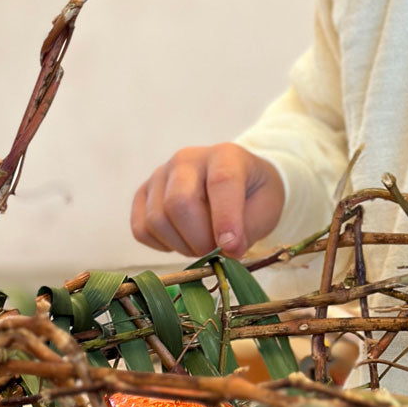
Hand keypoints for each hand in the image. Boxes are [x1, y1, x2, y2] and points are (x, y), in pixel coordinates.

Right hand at [130, 143, 284, 258]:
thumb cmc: (252, 194)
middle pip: (179, 202)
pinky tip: (182, 240)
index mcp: (224, 155)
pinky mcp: (143, 194)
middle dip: (199, 239)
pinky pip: (141, 229)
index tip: (232, 248)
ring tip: (202, 244)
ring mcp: (160, 174)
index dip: (225, 218)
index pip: (221, 182)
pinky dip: (161, 245)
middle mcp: (187, 159)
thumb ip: (250, 227)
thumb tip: (226, 249)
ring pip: (157, 219)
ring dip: (182, 245)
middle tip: (216, 251)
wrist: (235, 183)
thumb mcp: (266, 208)